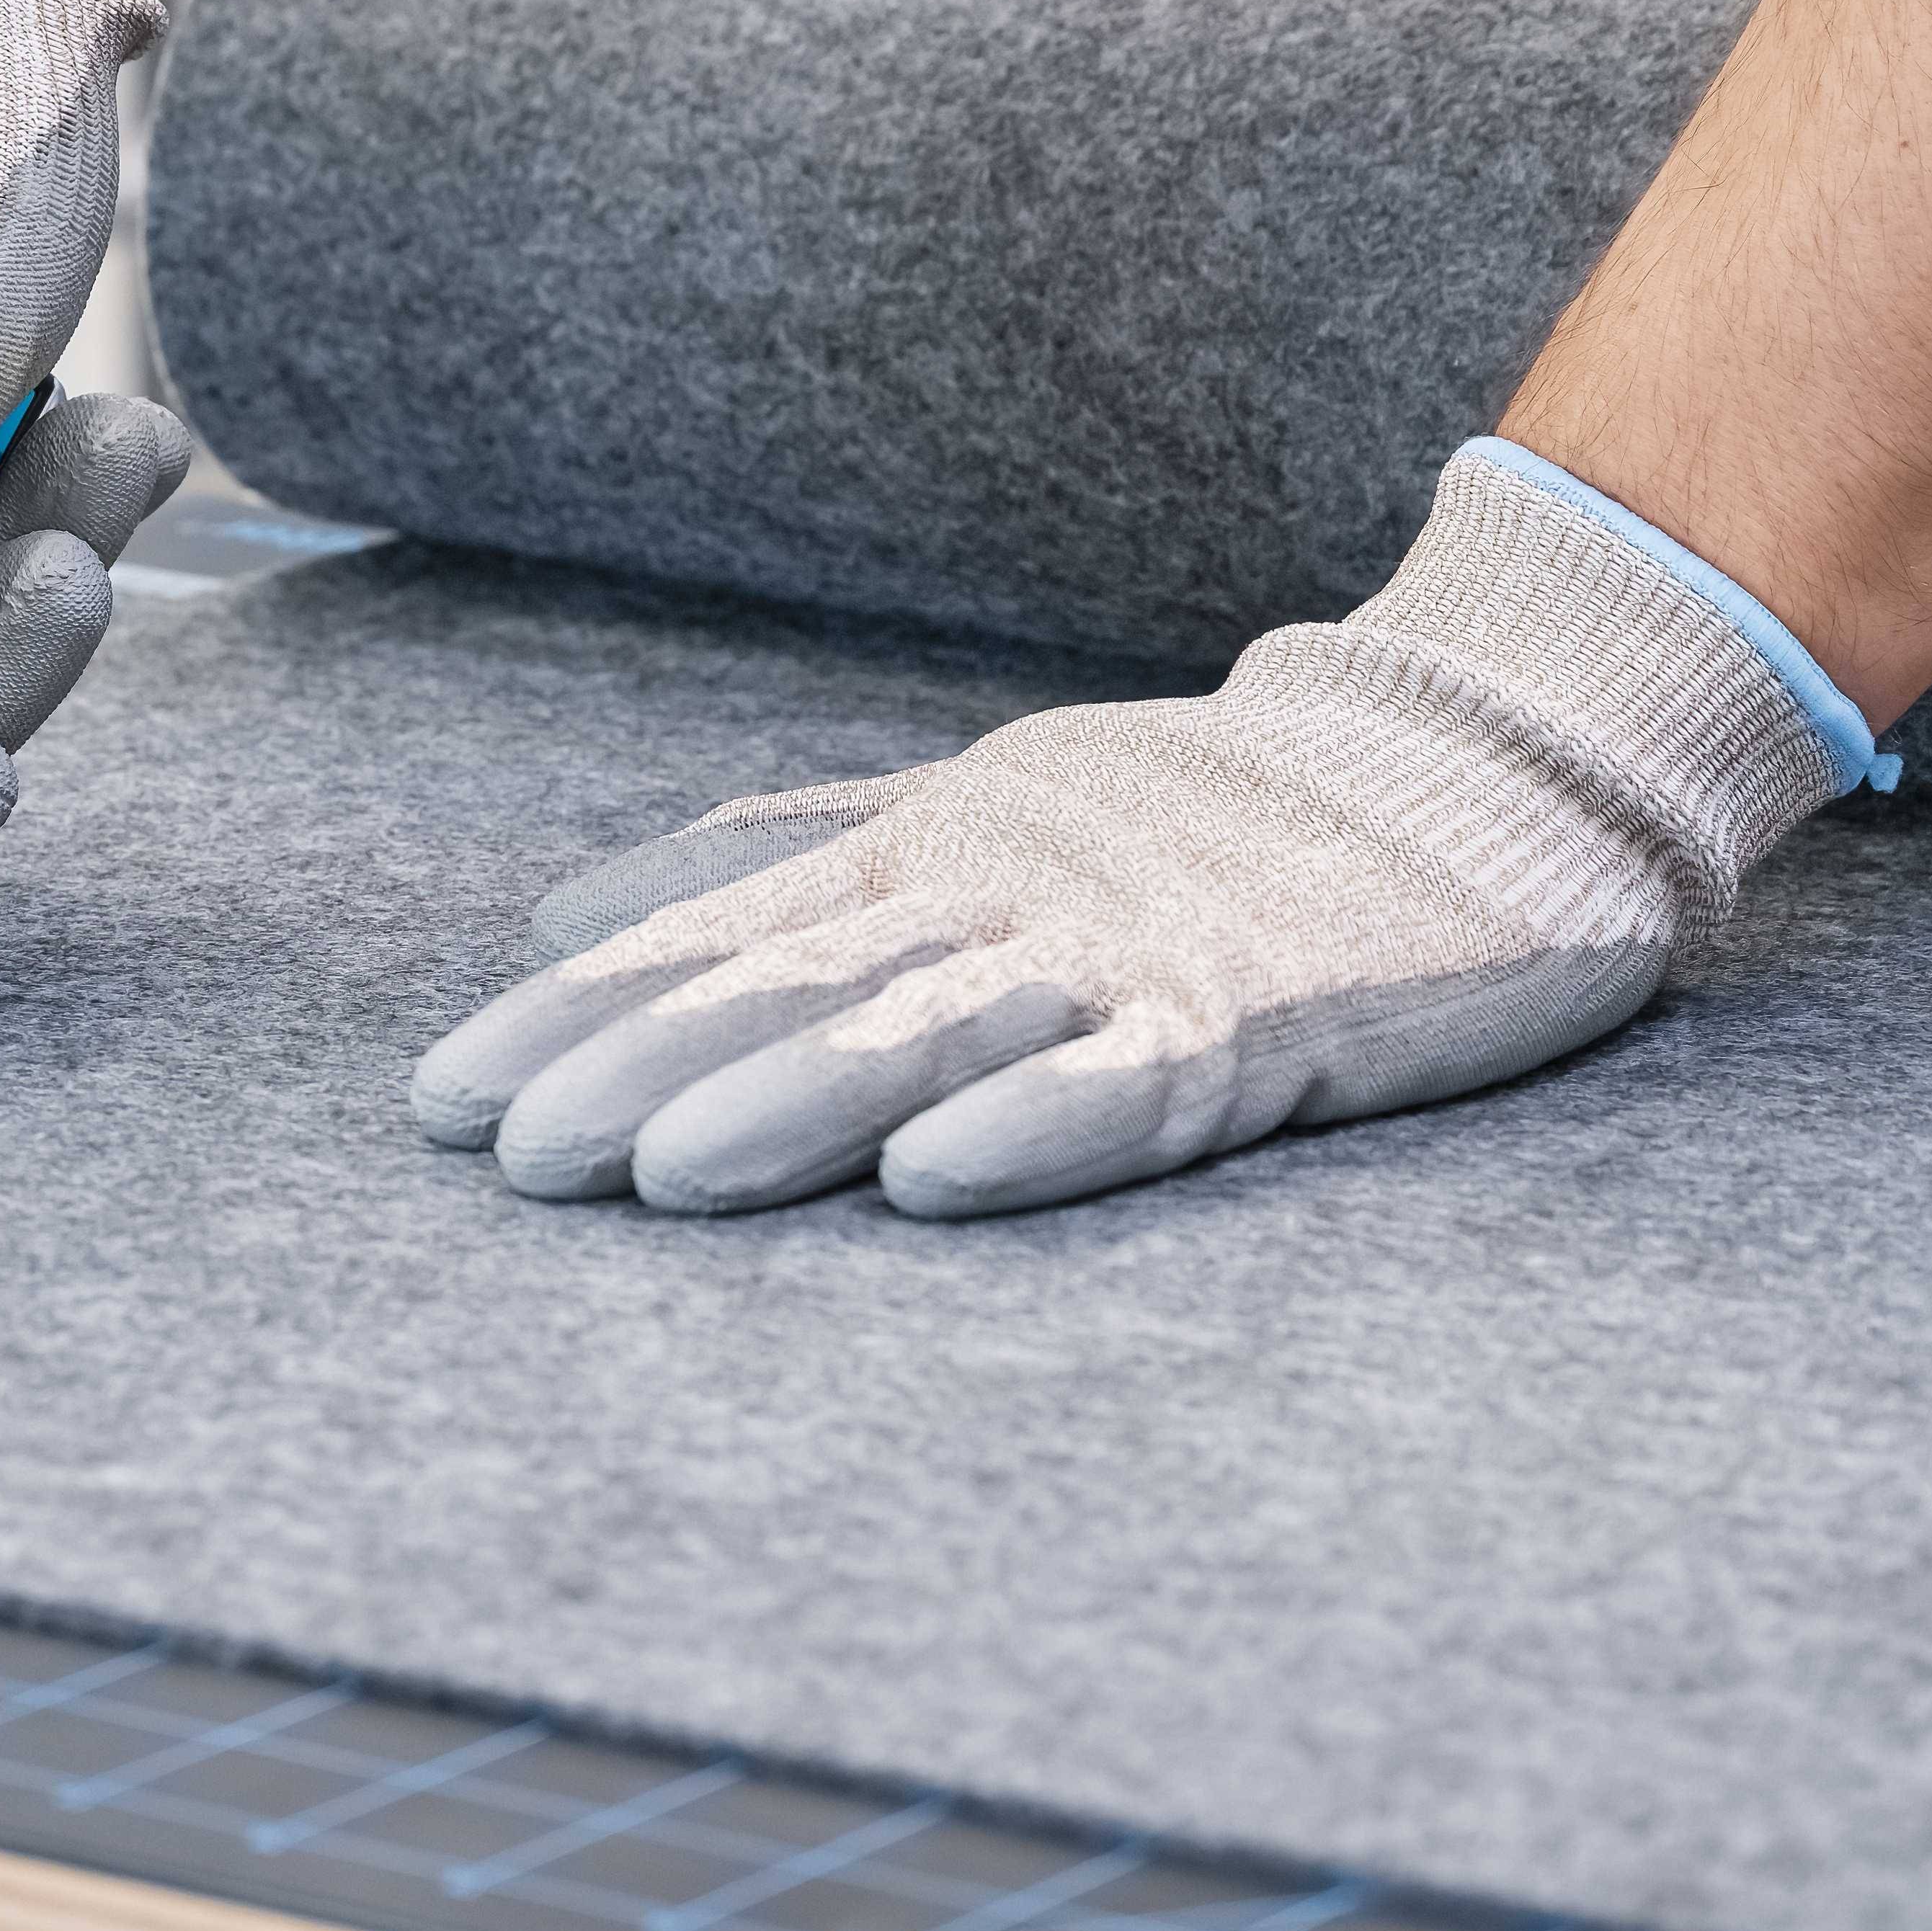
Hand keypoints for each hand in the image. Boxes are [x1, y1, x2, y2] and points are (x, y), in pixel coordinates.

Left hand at [412, 445, 1879, 1219]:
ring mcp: (1136, 945)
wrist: (1488, 749)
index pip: (716, 939)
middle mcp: (1005, 888)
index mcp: (930, 851)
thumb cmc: (1210, 808)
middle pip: (794, 988)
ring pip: (934, 1028)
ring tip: (662, 1178)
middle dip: (643, 1072)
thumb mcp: (964, 812)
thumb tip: (562, 913)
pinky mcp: (1269, 1011)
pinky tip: (937, 1181)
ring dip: (794, 1103)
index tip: (443, 1100)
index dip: (578, 1016)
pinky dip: (1036, 1124)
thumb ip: (773, 860)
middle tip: (513, 1157)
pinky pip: (1139, 1076)